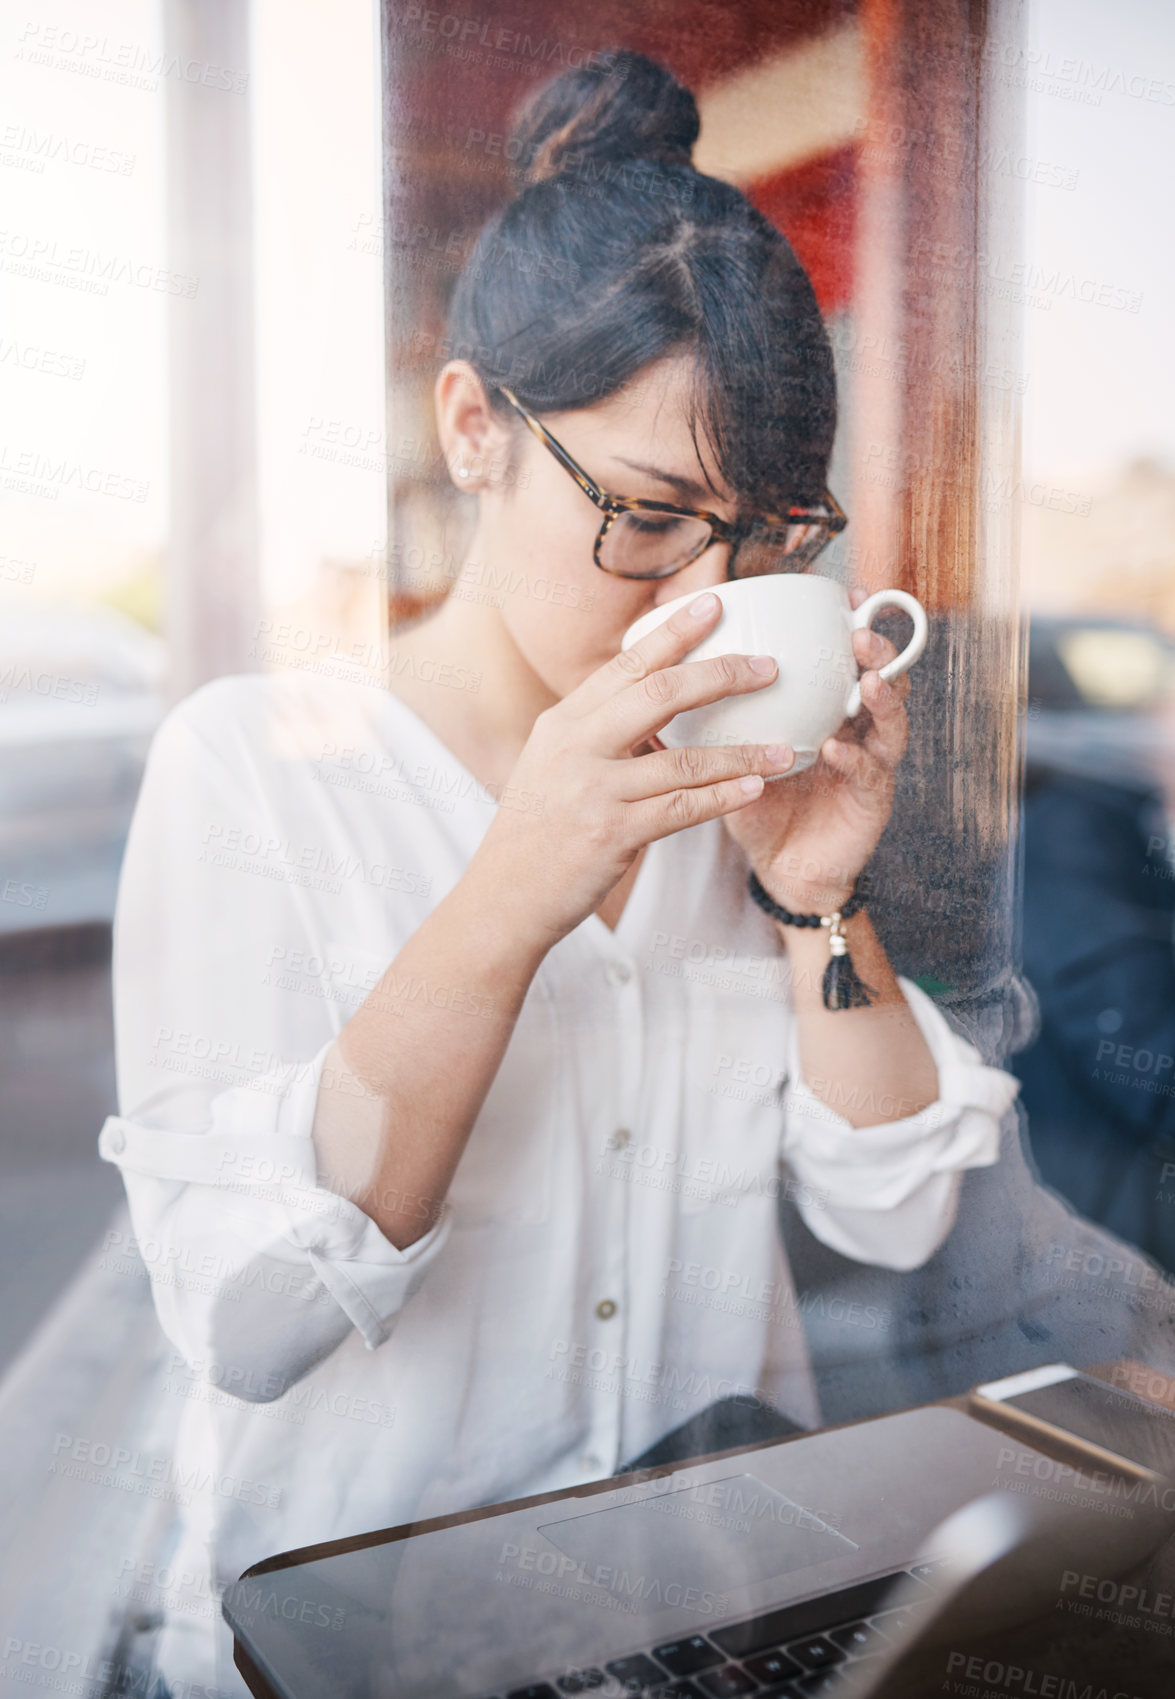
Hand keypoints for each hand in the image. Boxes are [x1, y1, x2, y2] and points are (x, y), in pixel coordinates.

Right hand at [470, 590, 793, 947]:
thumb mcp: (553, 762)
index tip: (714, 604)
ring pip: (683, 760)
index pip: (626, 663)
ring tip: (784, 747)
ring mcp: (593, 790)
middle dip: (721, 674)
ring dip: (741, 753)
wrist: (504, 895)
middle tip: (768, 666)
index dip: (673, 632)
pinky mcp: (611, 834)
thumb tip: (652, 696)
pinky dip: (723, 797)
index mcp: (564, 721)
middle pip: (659, 694)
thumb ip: (597, 729)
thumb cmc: (537, 829)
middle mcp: (576, 746)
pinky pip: (682, 809)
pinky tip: (756, 788)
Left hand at [721, 587, 911, 910]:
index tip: (847, 594)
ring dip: (883, 698)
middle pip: (882, 678)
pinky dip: (855, 759)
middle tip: (860, 633)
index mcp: (827, 709)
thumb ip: (709, 714)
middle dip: (878, 651)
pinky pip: (869, 776)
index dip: (854, 624)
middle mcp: (857, 729)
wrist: (780, 868)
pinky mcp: (871, 804)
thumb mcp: (732, 752)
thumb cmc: (757, 803)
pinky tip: (836, 748)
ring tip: (866, 681)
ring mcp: (870, 765)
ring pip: (890, 723)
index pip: (847, 658)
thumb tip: (652, 674)